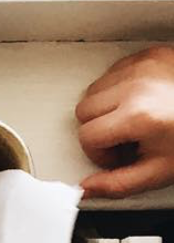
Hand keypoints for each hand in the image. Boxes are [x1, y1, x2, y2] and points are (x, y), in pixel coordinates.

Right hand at [76, 46, 173, 197]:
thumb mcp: (157, 172)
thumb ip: (116, 185)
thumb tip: (88, 188)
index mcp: (137, 115)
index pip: (86, 136)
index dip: (99, 153)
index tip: (117, 155)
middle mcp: (137, 86)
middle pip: (85, 109)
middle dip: (98, 129)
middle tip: (123, 138)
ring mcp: (144, 66)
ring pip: (95, 88)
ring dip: (106, 107)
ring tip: (131, 119)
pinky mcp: (152, 55)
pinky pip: (114, 71)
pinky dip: (120, 88)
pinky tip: (139, 101)